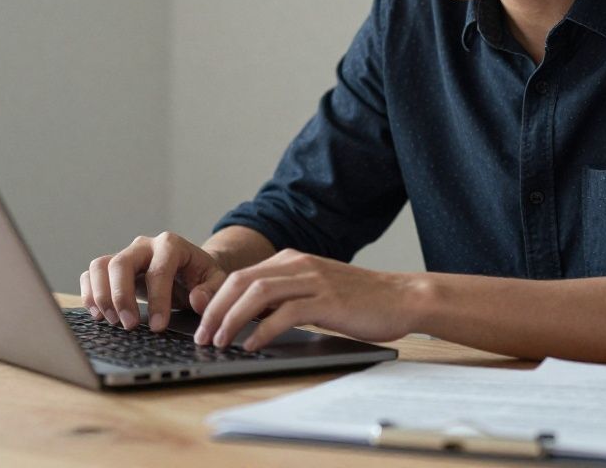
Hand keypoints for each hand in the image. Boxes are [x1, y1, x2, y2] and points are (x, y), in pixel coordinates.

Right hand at [80, 232, 226, 331]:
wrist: (188, 268)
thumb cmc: (201, 276)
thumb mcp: (216, 281)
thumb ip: (211, 290)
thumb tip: (197, 300)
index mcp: (171, 245)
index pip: (159, 270)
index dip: (158, 299)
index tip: (159, 326)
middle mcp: (144, 245)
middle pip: (122, 263)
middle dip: (122, 297)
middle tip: (130, 325)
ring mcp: (125, 254)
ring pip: (101, 266)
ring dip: (102, 296)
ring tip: (112, 321)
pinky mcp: (112, 267)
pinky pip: (91, 274)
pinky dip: (89, 293)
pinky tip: (98, 314)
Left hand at [193, 249, 420, 350]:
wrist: (402, 297)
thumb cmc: (360, 301)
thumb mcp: (316, 291)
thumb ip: (287, 297)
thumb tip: (251, 319)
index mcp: (293, 260)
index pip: (242, 276)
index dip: (217, 299)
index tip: (203, 323)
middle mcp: (299, 264)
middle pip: (242, 282)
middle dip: (216, 310)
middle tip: (203, 336)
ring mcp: (313, 280)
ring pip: (258, 294)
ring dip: (232, 319)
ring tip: (220, 342)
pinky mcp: (328, 299)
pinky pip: (286, 313)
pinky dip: (263, 330)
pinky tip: (252, 345)